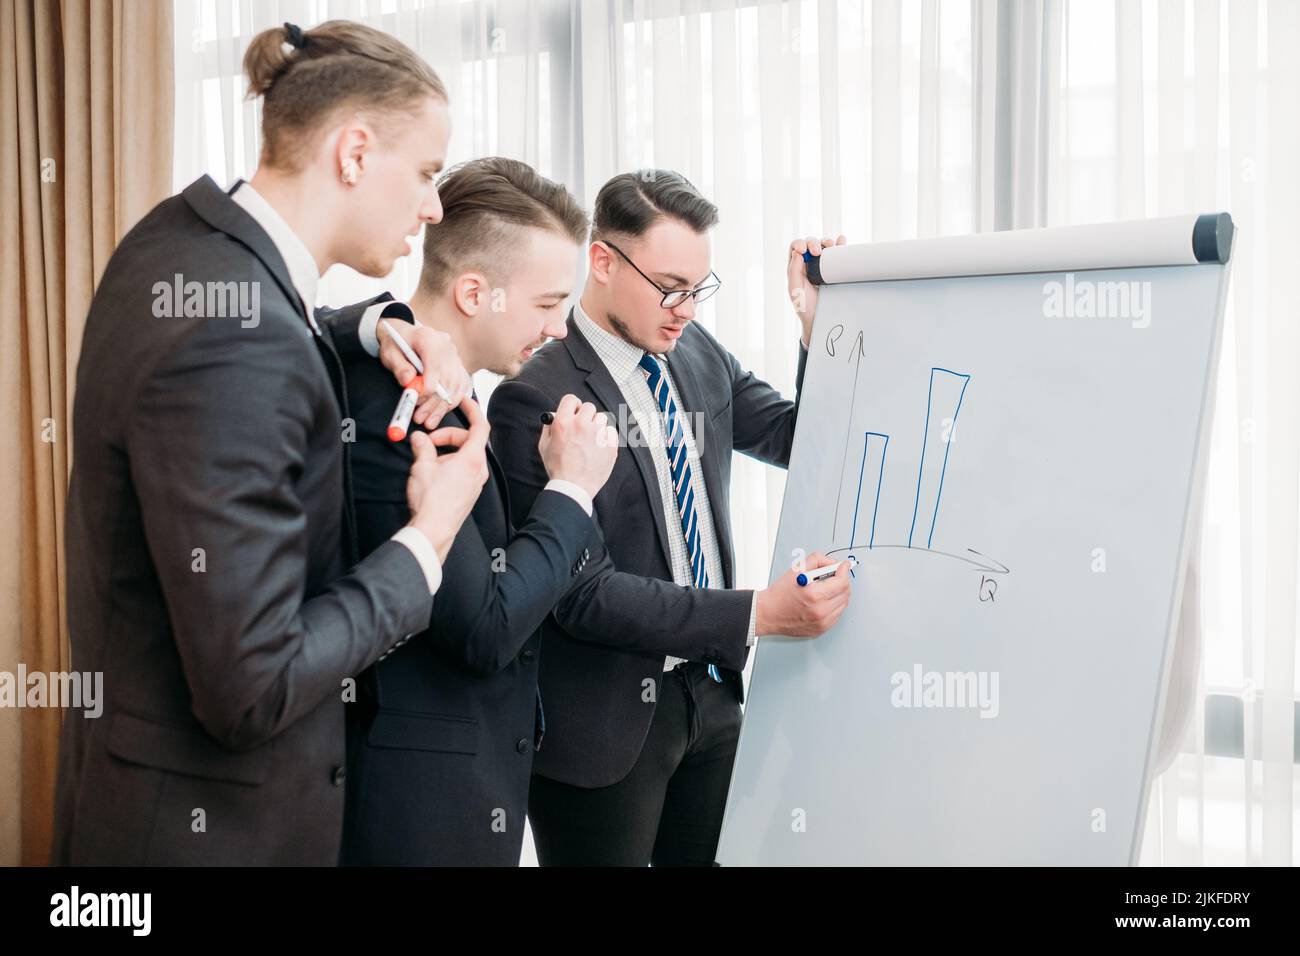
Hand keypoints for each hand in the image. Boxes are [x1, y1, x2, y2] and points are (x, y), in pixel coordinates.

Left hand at [377, 321, 473, 427]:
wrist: (405, 335)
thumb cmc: (397, 343)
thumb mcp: (390, 353)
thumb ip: (399, 367)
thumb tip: (409, 382)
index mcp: (430, 339)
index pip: (435, 368)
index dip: (426, 389)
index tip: (415, 401)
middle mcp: (448, 347)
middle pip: (447, 380)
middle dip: (434, 404)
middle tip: (420, 419)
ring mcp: (455, 356)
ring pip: (455, 387)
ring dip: (442, 407)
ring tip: (428, 421)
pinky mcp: (458, 366)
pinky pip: (460, 387)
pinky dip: (451, 401)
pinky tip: (440, 411)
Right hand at [405, 395, 490, 561]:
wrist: (434, 529)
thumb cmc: (431, 500)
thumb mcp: (422, 467)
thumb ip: (422, 447)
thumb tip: (418, 438)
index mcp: (472, 459)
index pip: (480, 426)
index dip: (473, 410)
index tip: (464, 401)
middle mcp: (479, 469)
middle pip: (469, 440)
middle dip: (449, 435)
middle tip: (428, 440)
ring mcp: (476, 481)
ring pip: (466, 454)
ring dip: (448, 450)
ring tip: (428, 458)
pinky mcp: (470, 491)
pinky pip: (464, 468)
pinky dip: (451, 462)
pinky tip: (433, 470)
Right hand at [538, 394, 618, 498]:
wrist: (573, 487)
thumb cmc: (557, 468)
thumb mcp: (544, 445)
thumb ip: (549, 427)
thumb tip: (554, 415)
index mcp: (563, 423)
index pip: (571, 399)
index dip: (572, 405)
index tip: (574, 411)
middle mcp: (581, 425)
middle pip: (589, 407)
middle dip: (585, 415)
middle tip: (582, 427)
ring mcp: (598, 434)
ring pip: (602, 418)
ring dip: (596, 426)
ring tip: (590, 440)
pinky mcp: (610, 445)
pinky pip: (611, 431)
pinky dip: (606, 437)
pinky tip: (598, 447)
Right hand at [755, 552, 851, 637]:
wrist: (769, 613)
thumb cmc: (780, 593)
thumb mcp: (797, 569)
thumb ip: (818, 560)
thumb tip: (834, 563)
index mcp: (814, 595)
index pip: (842, 582)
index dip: (844, 571)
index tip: (844, 566)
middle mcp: (820, 611)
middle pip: (845, 593)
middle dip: (842, 581)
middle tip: (835, 576)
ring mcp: (822, 622)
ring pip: (843, 604)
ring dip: (839, 594)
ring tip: (826, 589)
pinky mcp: (822, 629)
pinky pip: (837, 614)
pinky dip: (834, 605)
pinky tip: (823, 601)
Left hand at [788, 235, 846, 347]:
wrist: (820, 318)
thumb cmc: (804, 306)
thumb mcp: (794, 289)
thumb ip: (793, 271)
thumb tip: (797, 252)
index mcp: (796, 266)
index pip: (796, 247)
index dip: (800, 244)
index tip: (804, 250)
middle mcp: (809, 263)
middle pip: (810, 244)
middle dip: (814, 243)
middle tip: (818, 252)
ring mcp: (823, 265)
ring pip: (824, 246)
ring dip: (827, 242)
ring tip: (831, 245)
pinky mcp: (835, 269)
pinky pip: (838, 254)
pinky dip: (840, 245)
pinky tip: (841, 240)